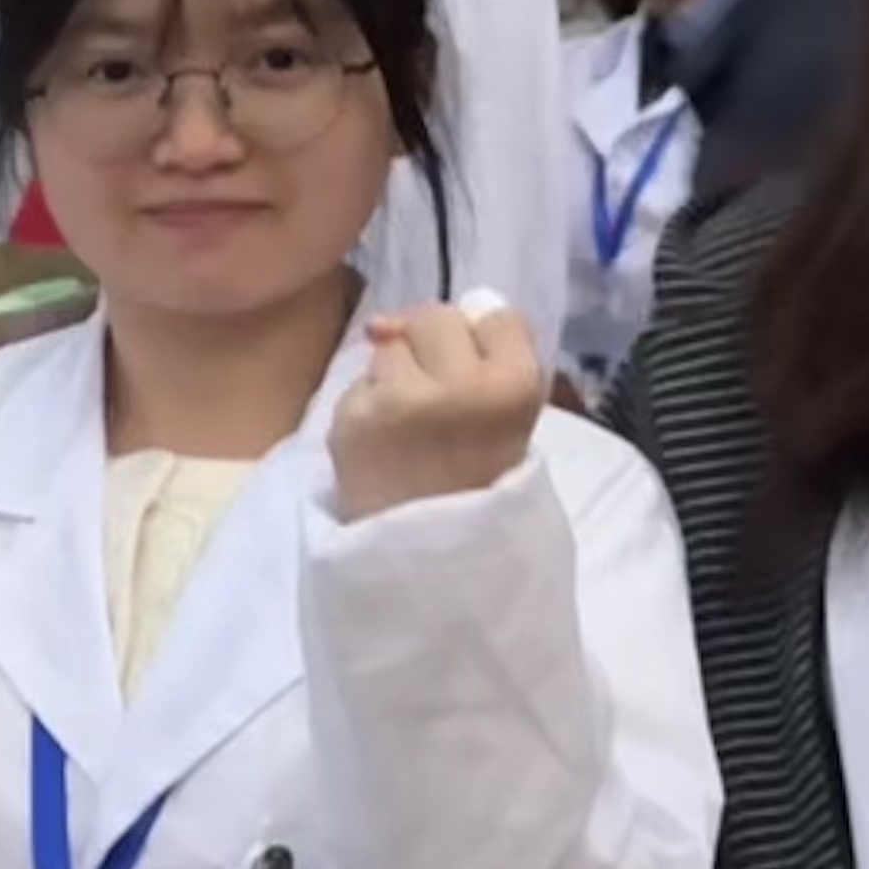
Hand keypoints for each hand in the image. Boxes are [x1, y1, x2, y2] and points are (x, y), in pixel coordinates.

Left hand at [326, 300, 549, 522]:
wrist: (432, 560)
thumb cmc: (476, 484)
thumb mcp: (509, 421)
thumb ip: (488, 358)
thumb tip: (431, 308)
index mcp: (515, 387)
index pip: (496, 316)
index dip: (483, 342)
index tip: (481, 378)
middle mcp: (460, 385)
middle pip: (436, 318)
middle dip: (432, 347)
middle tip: (439, 400)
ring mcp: (401, 401)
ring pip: (390, 344)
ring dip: (395, 374)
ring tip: (409, 427)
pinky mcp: (353, 419)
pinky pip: (358, 382)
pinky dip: (367, 405)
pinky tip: (383, 445)